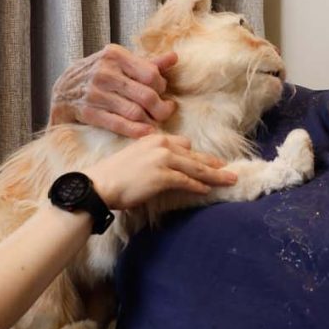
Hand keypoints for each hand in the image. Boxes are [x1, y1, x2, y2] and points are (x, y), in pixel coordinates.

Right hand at [50, 45, 177, 138]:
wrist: (62, 91)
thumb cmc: (98, 76)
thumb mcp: (119, 63)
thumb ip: (146, 63)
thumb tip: (174, 58)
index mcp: (114, 55)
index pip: (150, 74)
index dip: (161, 86)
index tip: (162, 93)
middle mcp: (104, 72)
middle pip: (146, 95)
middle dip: (161, 108)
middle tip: (165, 112)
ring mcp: (94, 92)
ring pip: (135, 112)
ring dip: (150, 121)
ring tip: (155, 122)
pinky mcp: (87, 111)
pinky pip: (118, 124)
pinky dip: (136, 131)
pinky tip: (146, 132)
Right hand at [85, 134, 235, 208]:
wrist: (98, 185)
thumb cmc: (111, 176)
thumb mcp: (134, 158)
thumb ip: (152, 159)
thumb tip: (167, 170)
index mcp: (153, 139)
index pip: (183, 144)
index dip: (197, 155)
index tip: (209, 161)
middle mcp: (161, 145)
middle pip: (194, 155)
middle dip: (213, 163)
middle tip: (228, 169)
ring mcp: (163, 160)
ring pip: (196, 168)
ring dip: (215, 175)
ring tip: (229, 180)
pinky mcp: (163, 176)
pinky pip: (187, 181)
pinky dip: (199, 186)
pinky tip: (208, 190)